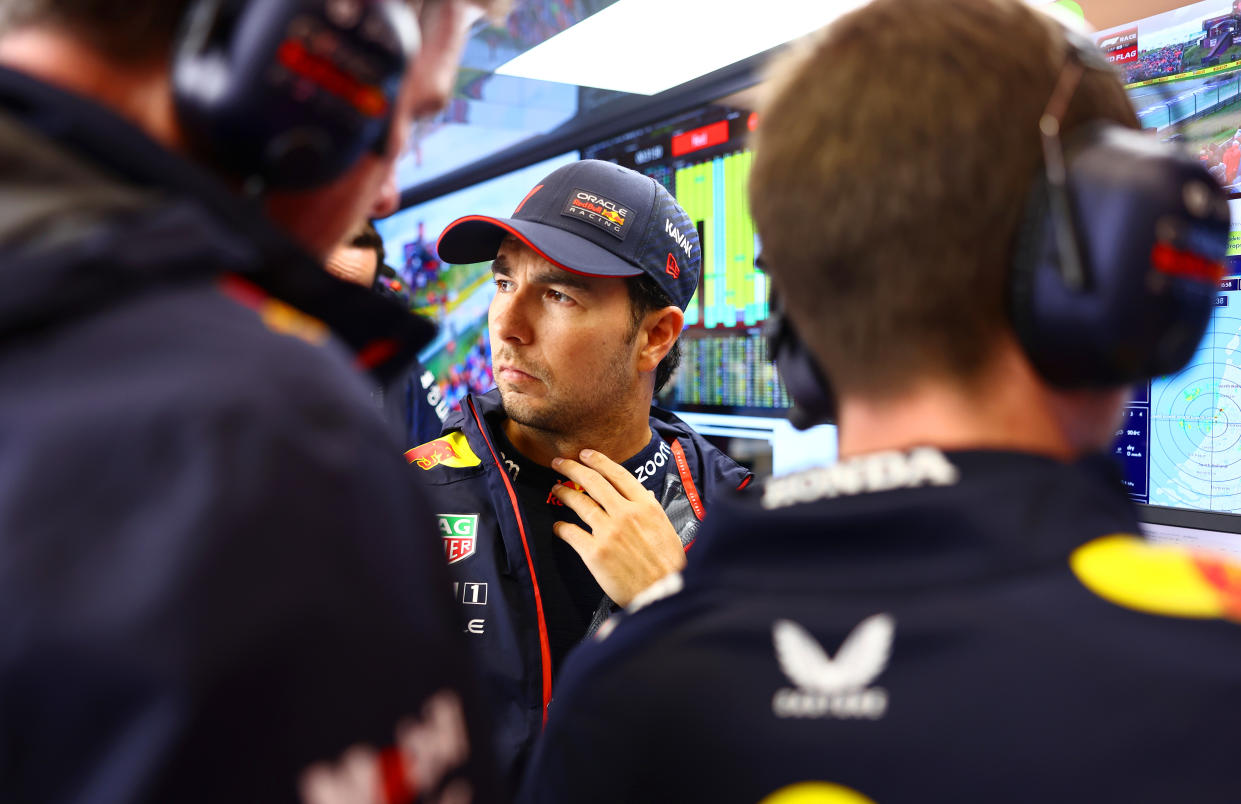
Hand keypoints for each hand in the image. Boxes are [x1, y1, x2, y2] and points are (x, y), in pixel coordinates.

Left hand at [550, 449, 685, 607]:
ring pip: (579, 502)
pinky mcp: (595, 552)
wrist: (662, 592)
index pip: (617, 474)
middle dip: (572, 468)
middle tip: (559, 463)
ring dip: (564, 493)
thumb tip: (644, 494)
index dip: (597, 460)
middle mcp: (625, 513)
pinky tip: (558, 527)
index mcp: (645, 505)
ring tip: (556, 489)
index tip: (584, 454)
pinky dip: (561, 528)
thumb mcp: (665, 528)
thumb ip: (650, 508)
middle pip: (593, 482)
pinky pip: (571, 532)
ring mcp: (608, 532)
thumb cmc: (667, 563)